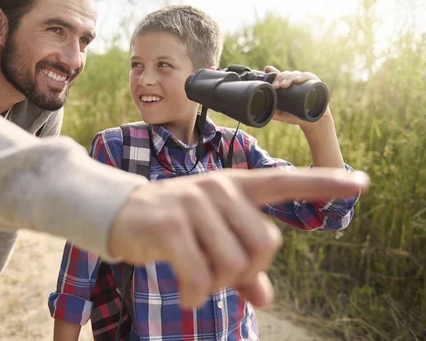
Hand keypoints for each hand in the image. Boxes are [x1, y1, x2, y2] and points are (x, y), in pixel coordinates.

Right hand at [108, 167, 369, 308]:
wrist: (118, 213)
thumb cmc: (172, 226)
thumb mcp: (209, 240)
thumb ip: (241, 266)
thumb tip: (265, 299)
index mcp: (234, 186)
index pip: (285, 181)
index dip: (325, 183)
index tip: (361, 182)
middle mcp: (219, 188)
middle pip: (265, 245)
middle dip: (245, 273)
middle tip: (220, 276)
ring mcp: (195, 203)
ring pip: (235, 264)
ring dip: (218, 286)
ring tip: (197, 281)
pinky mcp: (172, 225)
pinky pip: (202, 275)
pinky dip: (197, 294)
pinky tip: (187, 294)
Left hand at [264, 65, 330, 128]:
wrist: (313, 119)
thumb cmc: (297, 115)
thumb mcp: (284, 115)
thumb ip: (274, 113)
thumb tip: (264, 111)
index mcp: (286, 86)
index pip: (278, 75)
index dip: (272, 71)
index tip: (267, 69)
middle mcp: (294, 81)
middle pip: (285, 74)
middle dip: (279, 78)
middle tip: (276, 86)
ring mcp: (304, 81)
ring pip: (294, 74)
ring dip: (288, 78)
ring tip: (284, 85)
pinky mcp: (314, 82)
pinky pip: (308, 76)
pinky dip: (302, 76)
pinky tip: (297, 80)